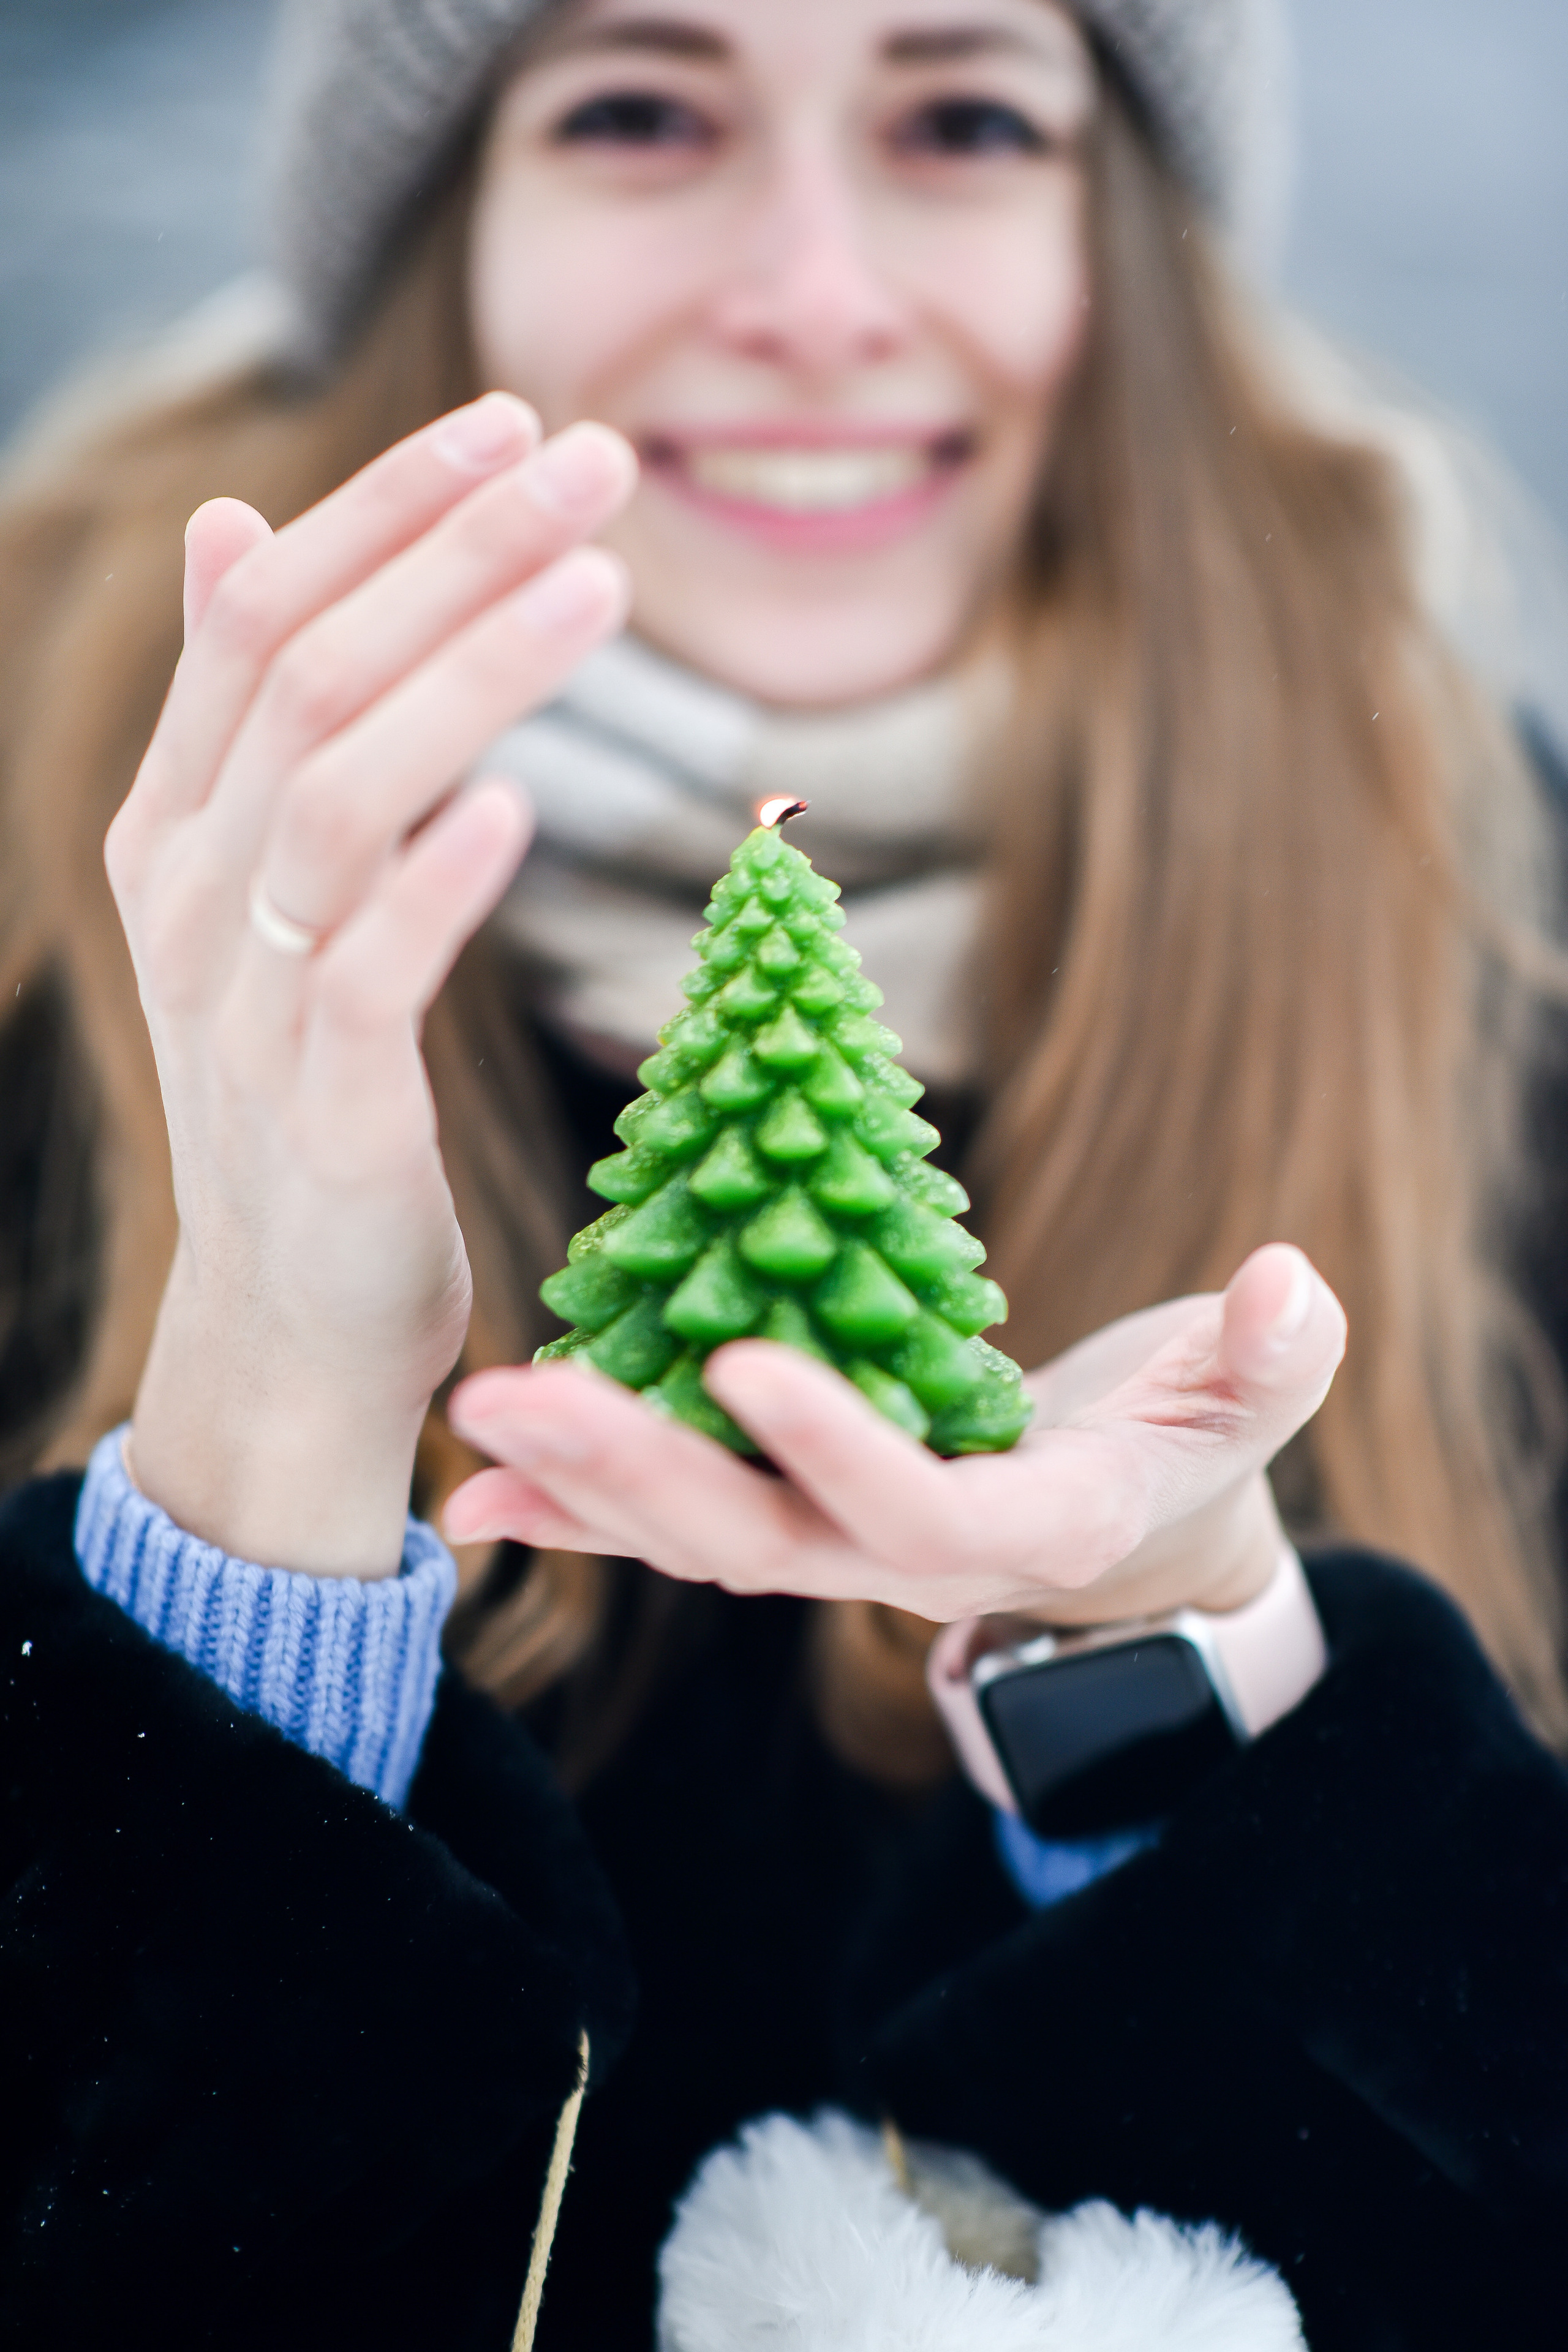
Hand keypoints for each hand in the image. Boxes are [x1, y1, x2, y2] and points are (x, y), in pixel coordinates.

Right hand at [114, 394, 635, 1574]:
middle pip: (308, 674)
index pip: (263, 614)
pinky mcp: (325, 1111)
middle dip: (453, 551)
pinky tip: (522, 804)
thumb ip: (245, 718)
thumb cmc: (304, 1085)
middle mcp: (187, 895)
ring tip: (599, 584)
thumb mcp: (255, 891)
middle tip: (593, 459)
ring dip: (472, 676)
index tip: (517, 426)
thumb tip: (230, 522)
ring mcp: (245, 1004)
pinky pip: (369, 973)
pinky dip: (440, 882)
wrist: (288, 1317)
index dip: (388, 508)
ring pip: (339, 794)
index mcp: (172, 823)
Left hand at [443, 1243, 1345, 1623]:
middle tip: (520, 1399)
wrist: (1124, 1528)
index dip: (839, 1451)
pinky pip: (671, 1529)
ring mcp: (835, 1547)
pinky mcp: (788, 1519)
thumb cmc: (1188, 1444)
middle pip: (762, 1536)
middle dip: (639, 1472)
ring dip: (581, 1483)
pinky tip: (478, 1495)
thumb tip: (1291, 1286)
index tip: (745, 1365)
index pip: (922, 1511)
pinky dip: (578, 1516)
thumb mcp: (1247, 1406)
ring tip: (476, 1422)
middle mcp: (905, 1559)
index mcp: (1025, 1529)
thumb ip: (1272, 1363)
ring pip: (695, 1533)